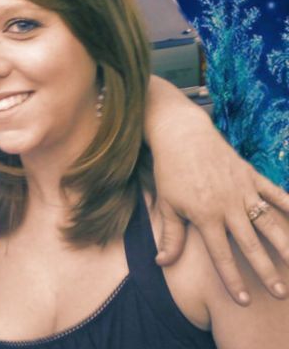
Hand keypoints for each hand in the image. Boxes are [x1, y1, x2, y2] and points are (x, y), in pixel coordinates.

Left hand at [152, 123, 288, 305]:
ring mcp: (242, 190)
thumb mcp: (166, 205)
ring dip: (285, 245)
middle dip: (266, 271)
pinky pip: (275, 193)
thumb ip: (170, 236)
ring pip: (269, 222)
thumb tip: (161, 262)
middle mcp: (227, 206)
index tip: (244, 301)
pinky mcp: (251, 175)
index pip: (221, 255)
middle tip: (279, 293)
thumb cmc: (170, 172)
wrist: (182, 135)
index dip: (233, 279)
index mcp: (205, 216)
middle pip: (251, 244)